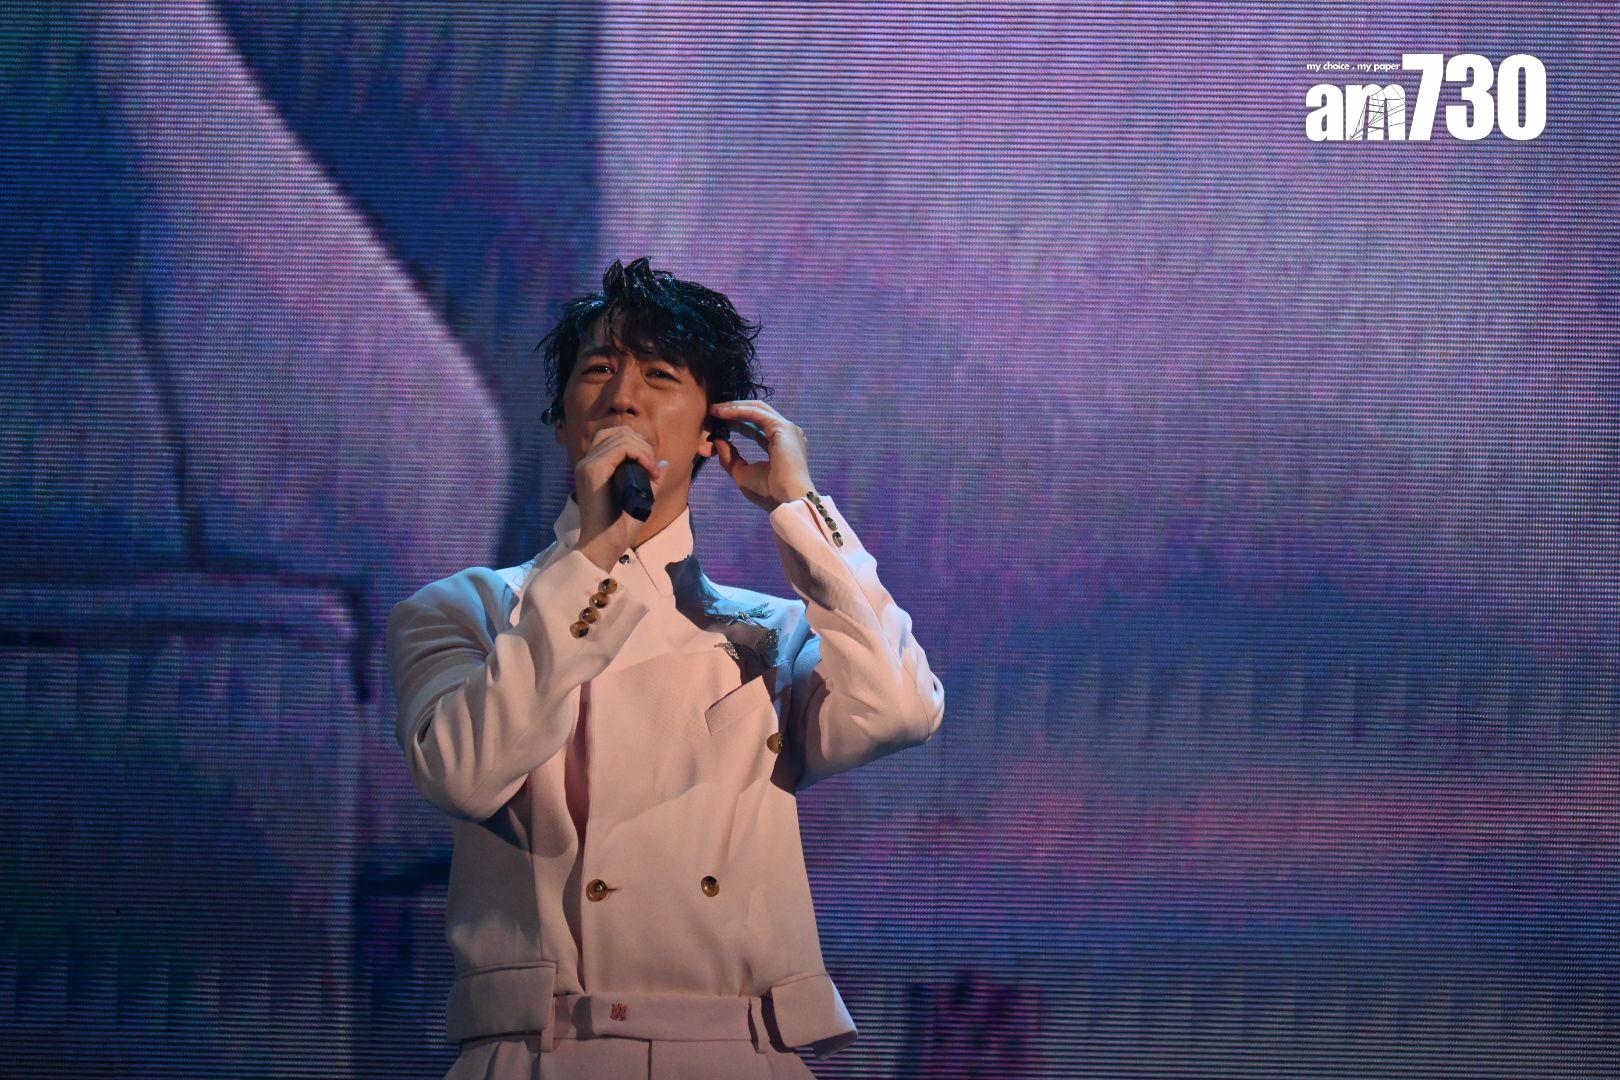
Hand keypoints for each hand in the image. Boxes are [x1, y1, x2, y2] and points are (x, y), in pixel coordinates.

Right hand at [573, 422, 669, 569]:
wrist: (605, 544)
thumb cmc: (619, 526)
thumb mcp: (641, 497)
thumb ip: (650, 479)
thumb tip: (663, 463)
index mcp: (594, 465)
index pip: (615, 435)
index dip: (638, 444)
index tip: (651, 467)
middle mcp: (588, 461)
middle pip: (619, 432)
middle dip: (644, 445)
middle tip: (653, 469)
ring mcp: (588, 464)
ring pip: (622, 437)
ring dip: (644, 451)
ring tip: (651, 472)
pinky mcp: (593, 470)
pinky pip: (621, 448)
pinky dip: (640, 455)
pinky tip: (648, 470)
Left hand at [709, 400, 815, 511]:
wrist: (786, 500)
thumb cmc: (769, 493)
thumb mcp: (742, 473)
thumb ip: (730, 457)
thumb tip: (718, 441)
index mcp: (781, 444)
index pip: (757, 426)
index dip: (737, 423)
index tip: (718, 423)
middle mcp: (786, 433)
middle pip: (757, 413)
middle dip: (734, 410)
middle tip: (713, 411)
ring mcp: (786, 428)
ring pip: (757, 408)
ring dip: (734, 407)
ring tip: (714, 409)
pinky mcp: (782, 427)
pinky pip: (755, 413)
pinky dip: (737, 411)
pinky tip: (721, 413)